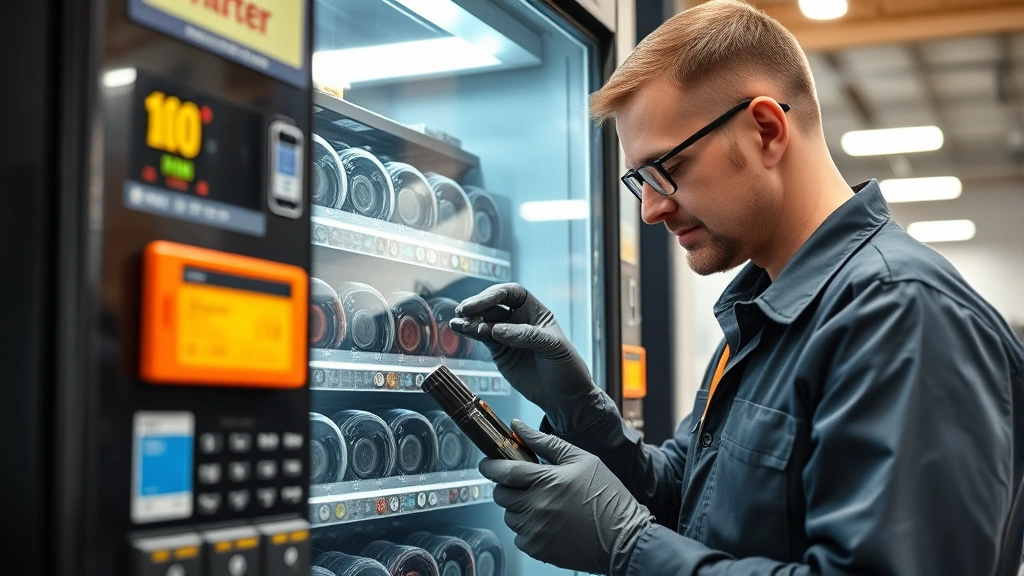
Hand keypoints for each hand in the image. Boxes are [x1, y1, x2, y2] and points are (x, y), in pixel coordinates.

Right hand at [449, 283, 602, 430]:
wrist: (564, 397)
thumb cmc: (567, 367)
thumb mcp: (554, 348)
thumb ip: (527, 336)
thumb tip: (497, 330)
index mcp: (536, 311)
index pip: (512, 293)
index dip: (496, 294)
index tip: (482, 302)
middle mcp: (519, 319)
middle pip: (493, 304)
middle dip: (478, 306)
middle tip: (464, 310)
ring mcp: (507, 335)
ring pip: (484, 321)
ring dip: (470, 320)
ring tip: (457, 323)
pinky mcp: (499, 352)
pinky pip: (482, 338)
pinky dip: (470, 333)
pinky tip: (460, 329)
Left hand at [479, 421, 652, 574]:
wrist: (624, 537)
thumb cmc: (607, 497)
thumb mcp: (582, 460)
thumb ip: (546, 442)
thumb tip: (517, 426)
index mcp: (546, 480)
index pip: (503, 471)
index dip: (490, 466)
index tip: (487, 463)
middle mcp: (537, 506)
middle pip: (501, 494)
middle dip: (506, 486)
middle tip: (523, 484)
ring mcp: (535, 530)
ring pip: (509, 515)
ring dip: (518, 508)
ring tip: (542, 504)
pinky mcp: (538, 549)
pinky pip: (518, 536)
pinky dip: (527, 528)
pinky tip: (548, 522)